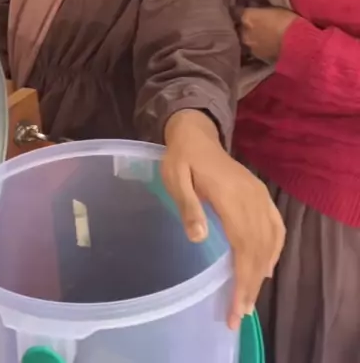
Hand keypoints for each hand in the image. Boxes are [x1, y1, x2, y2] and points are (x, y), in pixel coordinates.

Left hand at [163, 109, 284, 329]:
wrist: (197, 134)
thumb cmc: (181, 158)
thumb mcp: (174, 178)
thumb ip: (187, 206)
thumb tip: (199, 238)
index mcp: (230, 196)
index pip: (243, 246)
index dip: (242, 279)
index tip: (236, 307)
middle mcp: (251, 198)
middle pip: (258, 249)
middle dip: (251, 285)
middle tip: (240, 314)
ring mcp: (258, 195)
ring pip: (268, 241)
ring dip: (262, 272)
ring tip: (250, 300)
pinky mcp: (260, 194)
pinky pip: (275, 226)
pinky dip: (275, 250)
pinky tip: (267, 268)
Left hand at [239, 7, 297, 61]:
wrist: (297, 43)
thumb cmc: (287, 21)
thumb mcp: (272, 9)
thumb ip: (259, 12)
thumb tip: (254, 13)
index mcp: (247, 16)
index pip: (234, 12)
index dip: (237, 11)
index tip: (239, 11)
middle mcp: (243, 31)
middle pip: (238, 27)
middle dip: (242, 26)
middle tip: (251, 25)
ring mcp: (249, 45)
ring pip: (244, 39)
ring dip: (249, 37)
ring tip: (258, 37)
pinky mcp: (256, 56)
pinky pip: (252, 49)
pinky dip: (256, 47)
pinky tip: (264, 46)